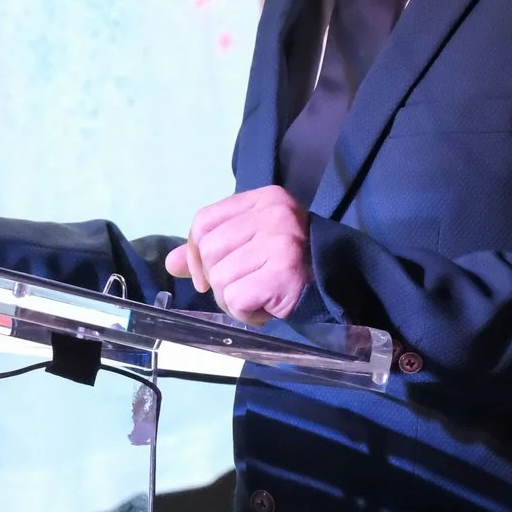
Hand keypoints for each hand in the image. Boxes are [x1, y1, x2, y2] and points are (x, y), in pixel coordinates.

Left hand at [165, 186, 310, 325]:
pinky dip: (245, 312)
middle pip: (209, 250)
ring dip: (231, 300)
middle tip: (242, 289)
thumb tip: (171, 262)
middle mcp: (273, 214)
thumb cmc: (292, 264)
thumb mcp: (252, 245)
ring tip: (257, 298)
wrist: (339, 285)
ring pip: (220, 277)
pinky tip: (265, 308)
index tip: (205, 275)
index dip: (195, 253)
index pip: (204, 220)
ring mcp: (280, 241)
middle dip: (217, 280)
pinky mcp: (284, 272)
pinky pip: (236, 298)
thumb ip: (211, 249)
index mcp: (264, 198)